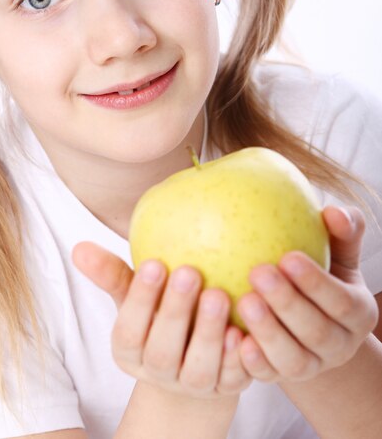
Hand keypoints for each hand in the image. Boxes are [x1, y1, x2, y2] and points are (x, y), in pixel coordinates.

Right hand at [72, 243, 251, 398]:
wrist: (193, 357)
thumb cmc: (158, 314)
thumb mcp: (134, 294)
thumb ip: (112, 274)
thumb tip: (80, 248)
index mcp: (129, 351)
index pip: (128, 330)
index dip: (141, 300)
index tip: (155, 264)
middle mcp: (158, 373)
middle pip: (161, 351)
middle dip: (175, 312)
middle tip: (190, 272)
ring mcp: (192, 386)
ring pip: (198, 368)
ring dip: (209, 333)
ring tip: (219, 294)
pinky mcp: (225, 389)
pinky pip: (233, 378)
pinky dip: (238, 358)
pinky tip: (244, 330)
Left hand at [236, 205, 378, 382]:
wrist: (304, 319)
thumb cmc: (320, 271)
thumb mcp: (337, 251)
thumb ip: (342, 231)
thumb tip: (332, 212)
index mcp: (357, 313)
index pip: (342, 302)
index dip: (316, 283)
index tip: (288, 257)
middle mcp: (339, 345)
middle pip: (316, 331)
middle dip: (287, 304)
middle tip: (258, 272)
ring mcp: (310, 366)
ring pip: (292, 359)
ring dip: (268, 332)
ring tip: (244, 302)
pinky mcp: (280, 377)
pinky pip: (265, 375)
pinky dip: (250, 361)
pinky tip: (230, 336)